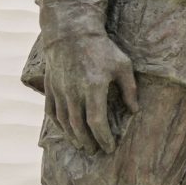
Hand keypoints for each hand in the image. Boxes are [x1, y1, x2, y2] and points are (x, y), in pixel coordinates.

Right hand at [44, 32, 137, 153]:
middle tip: (95, 151)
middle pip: (78, 126)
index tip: (109, 148)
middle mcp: (74, 92)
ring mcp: (59, 90)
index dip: (103, 138)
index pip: (97, 122)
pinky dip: (58, 124)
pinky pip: (51, 111)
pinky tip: (66, 131)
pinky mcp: (50, 87)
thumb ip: (130, 89)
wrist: (71, 33)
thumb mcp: (123, 66)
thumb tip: (135, 111)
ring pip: (64, 121)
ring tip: (82, 145)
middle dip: (88, 141)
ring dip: (73, 136)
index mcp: (94, 87)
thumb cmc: (102, 49)